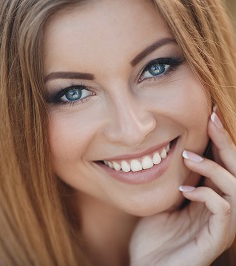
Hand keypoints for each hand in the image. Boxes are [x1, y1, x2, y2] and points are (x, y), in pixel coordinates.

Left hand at [130, 111, 235, 265]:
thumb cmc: (153, 240)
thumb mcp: (163, 203)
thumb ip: (174, 181)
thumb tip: (171, 153)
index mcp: (210, 201)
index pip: (222, 165)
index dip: (219, 141)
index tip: (210, 115)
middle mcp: (221, 210)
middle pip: (235, 171)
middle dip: (225, 143)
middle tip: (212, 118)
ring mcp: (220, 225)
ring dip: (215, 168)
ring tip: (189, 157)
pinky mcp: (216, 239)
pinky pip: (224, 210)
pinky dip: (207, 194)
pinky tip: (184, 190)